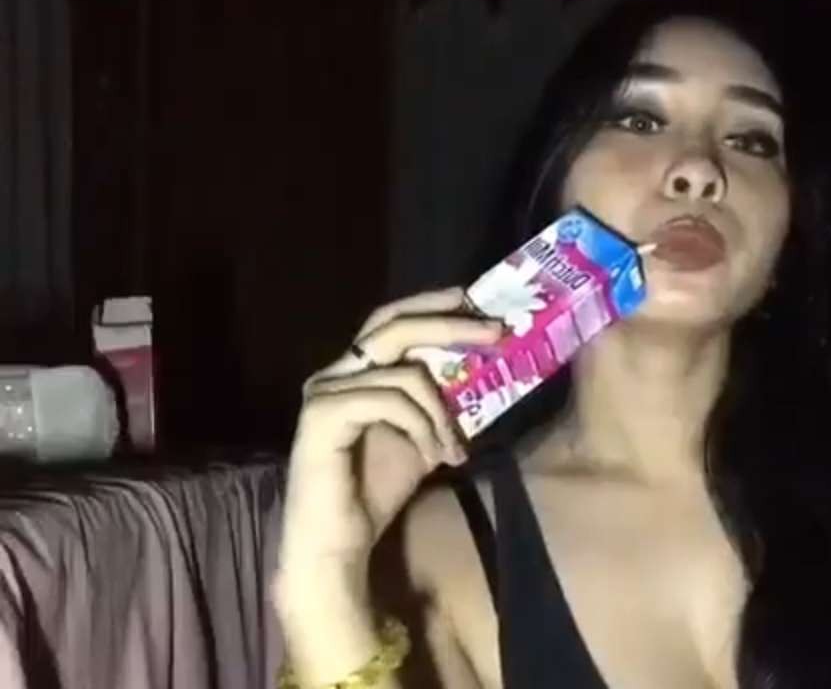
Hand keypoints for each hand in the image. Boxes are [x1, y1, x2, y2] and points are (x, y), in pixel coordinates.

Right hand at [276, 287, 503, 572]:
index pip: (392, 320)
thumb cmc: (375, 491)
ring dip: (442, 412)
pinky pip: (390, 401)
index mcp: (354, 373)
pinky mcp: (324, 415)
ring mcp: (325, 391)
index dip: (431, 304)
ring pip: (404, 373)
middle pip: (394, 326)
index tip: (473, 298)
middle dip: (450, 324)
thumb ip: (441, 404)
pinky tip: (432, 457)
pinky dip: (421, 426)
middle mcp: (334, 373)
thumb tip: (489, 371)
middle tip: (495, 331)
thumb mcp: (423, 437)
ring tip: (453, 449)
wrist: (338, 543)